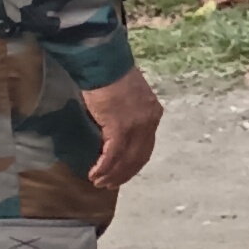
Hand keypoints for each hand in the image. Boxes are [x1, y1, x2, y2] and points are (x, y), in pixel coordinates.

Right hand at [84, 68, 164, 187]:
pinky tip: (95, 174)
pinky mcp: (120, 126)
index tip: (123, 173)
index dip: (134, 163)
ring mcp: (136, 125)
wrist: (104, 64)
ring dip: (112, 174)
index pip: (146, 146)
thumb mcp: (128, 99)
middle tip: (110, 184)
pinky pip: (113, 154)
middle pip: (139, 156)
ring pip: (126, 158)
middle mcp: (149, 121)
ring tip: (100, 183)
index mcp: (153, 114)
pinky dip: (104, 166)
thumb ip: (127, 116)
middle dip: (124, 173)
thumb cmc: (111, 77)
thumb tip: (115, 134)